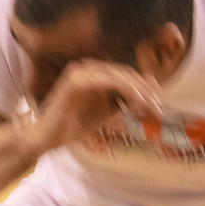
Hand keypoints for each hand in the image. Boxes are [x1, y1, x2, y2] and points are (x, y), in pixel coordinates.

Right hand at [24, 60, 162, 154]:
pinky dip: (125, 90)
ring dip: (138, 90)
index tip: (158, 102)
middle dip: (145, 90)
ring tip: (152, 106)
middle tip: (159, 107)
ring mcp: (79, 72)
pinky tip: (138, 102)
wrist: (46, 138)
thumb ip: (125, 99)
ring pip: (117, 76)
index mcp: (92, 73)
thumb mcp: (106, 111)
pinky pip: (106, 82)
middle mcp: (86, 67)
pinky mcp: (75, 81)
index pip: (124, 75)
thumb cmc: (73, 126)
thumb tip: (151, 86)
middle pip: (124, 73)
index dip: (143, 87)